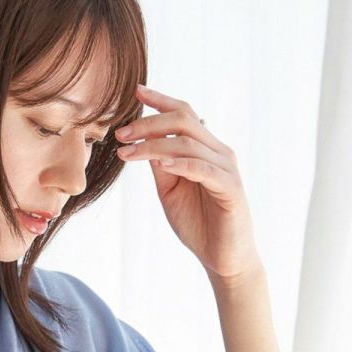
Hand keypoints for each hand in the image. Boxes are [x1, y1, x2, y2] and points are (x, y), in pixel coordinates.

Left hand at [113, 83, 261, 284]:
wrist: (223, 259)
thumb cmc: (198, 224)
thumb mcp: (170, 191)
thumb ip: (161, 167)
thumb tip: (143, 140)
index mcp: (205, 149)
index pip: (185, 114)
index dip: (160, 101)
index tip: (136, 92)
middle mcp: (219, 152)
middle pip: (185, 120)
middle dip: (149, 123)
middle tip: (121, 133)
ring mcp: (226, 169)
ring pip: (188, 143)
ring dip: (154, 145)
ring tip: (127, 152)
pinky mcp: (230, 189)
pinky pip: (203, 169)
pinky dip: (181, 164)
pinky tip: (160, 165)